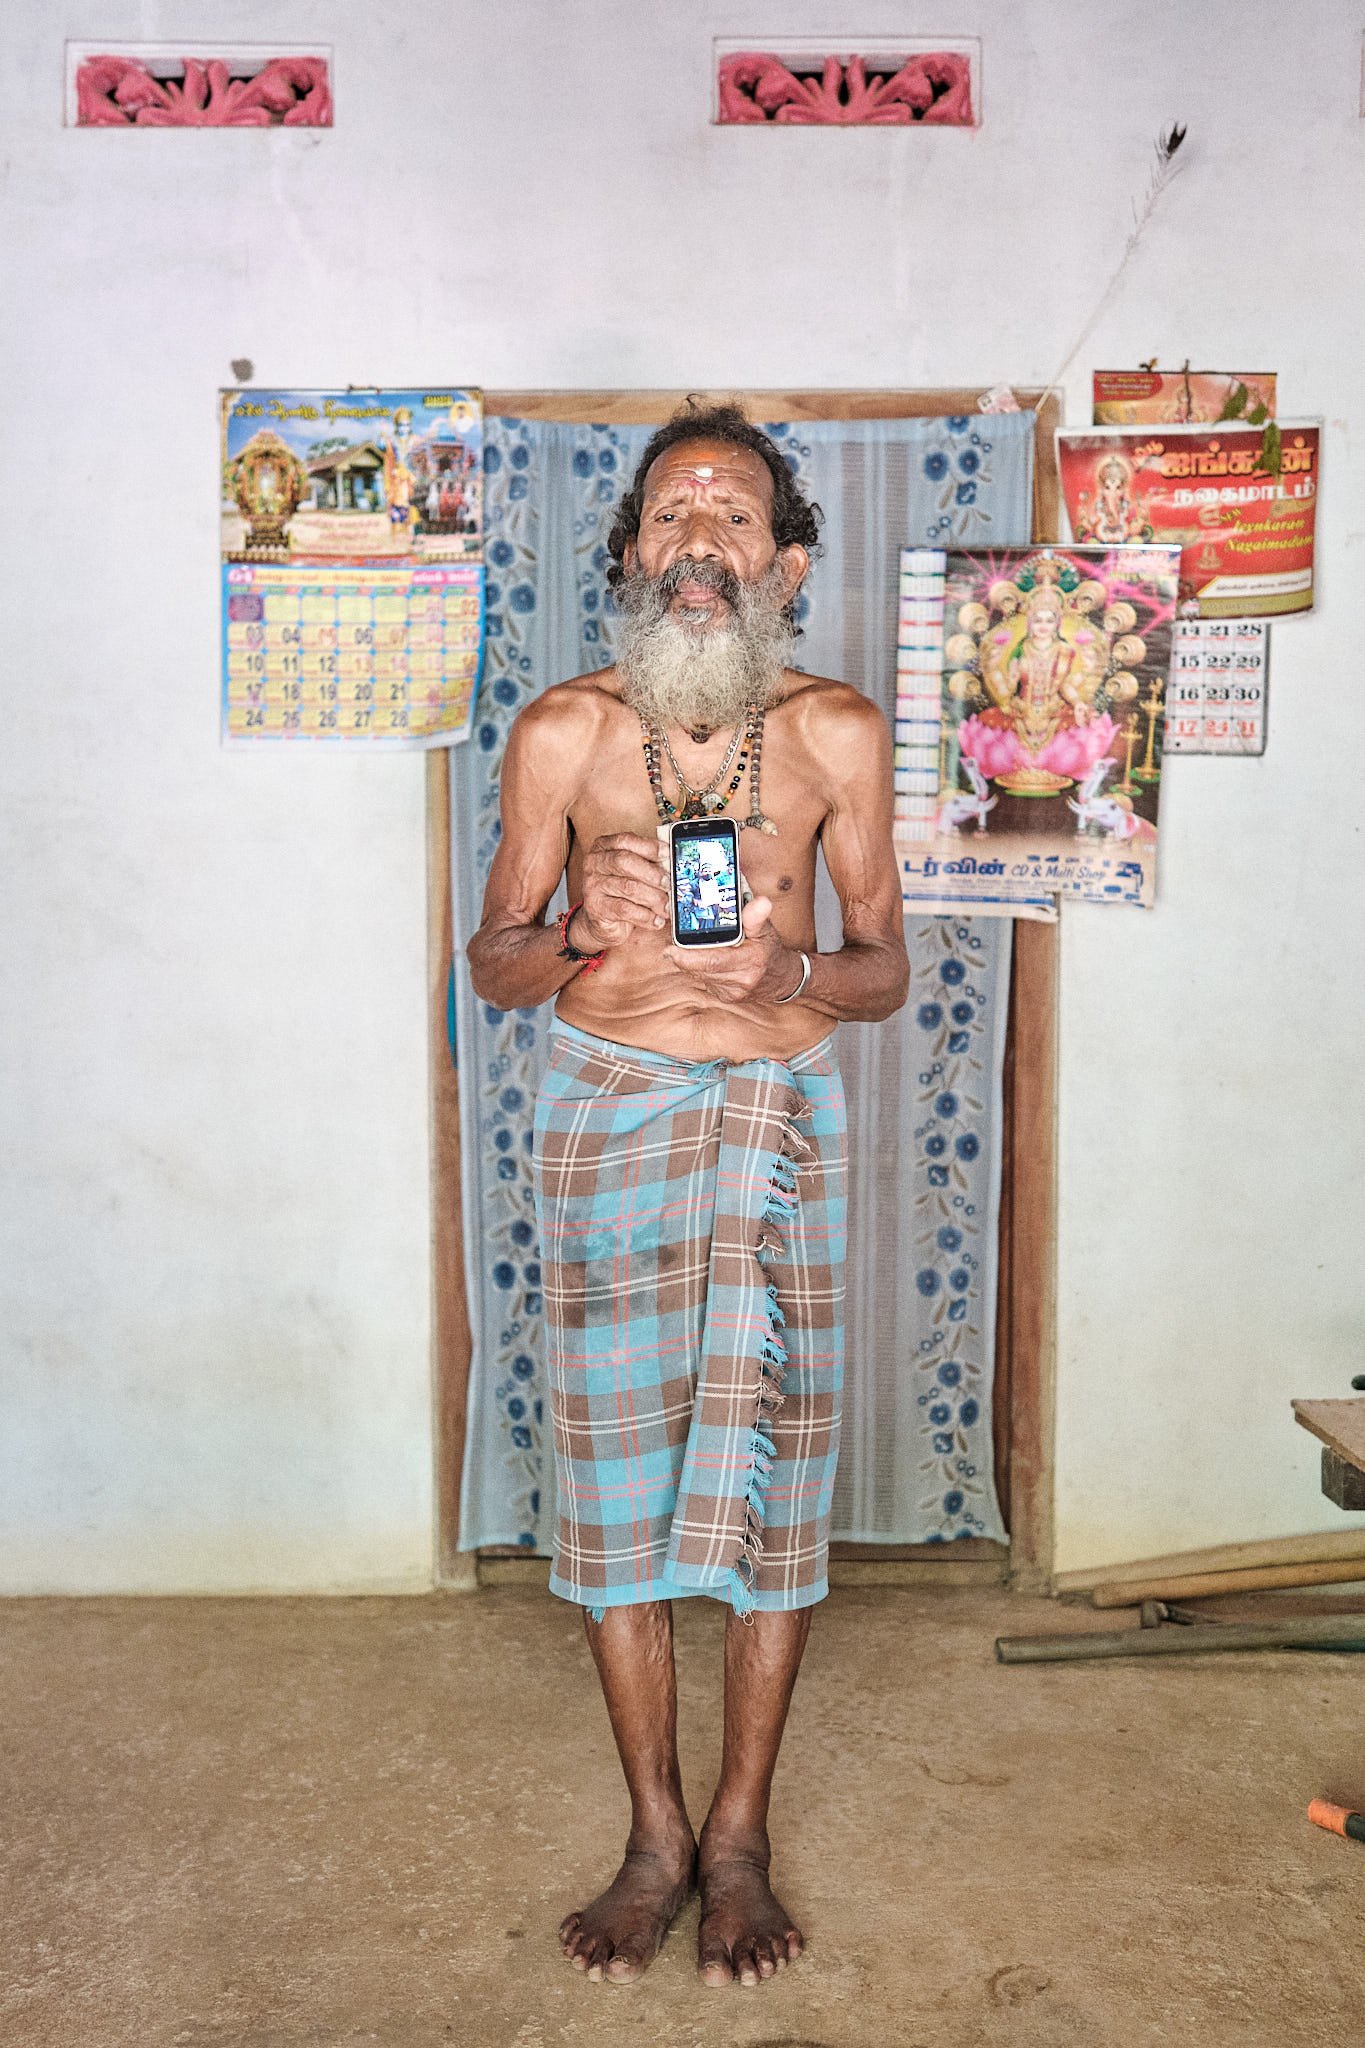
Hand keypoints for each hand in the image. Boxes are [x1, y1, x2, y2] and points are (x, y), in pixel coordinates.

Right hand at [574, 833, 669, 950]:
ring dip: (653, 897)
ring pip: (627, 887)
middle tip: (669, 884)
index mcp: (604, 847)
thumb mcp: (634, 871)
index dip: (649, 846)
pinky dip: (645, 916)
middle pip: (624, 861)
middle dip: (652, 873)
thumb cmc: (622, 890)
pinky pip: (624, 910)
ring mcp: (592, 885)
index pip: (625, 840)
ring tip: (667, 906)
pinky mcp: (596, 907)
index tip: (668, 854)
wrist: (602, 919)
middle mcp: (595, 863)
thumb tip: (673, 864)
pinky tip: (656, 920)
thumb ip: (649, 863)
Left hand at [667, 897, 803, 1004]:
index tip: (670, 949)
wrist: (782, 979)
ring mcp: (733, 992)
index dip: (687, 957)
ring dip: (691, 963)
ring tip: (685, 949)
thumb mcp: (766, 929)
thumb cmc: (770, 950)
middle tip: (670, 947)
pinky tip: (702, 960)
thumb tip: (761, 902)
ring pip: (701, 976)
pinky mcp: (726, 997)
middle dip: (683, 958)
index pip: (712, 961)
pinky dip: (701, 970)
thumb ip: (757, 917)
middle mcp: (741, 980)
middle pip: (701, 969)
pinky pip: (706, 982)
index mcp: (750, 961)